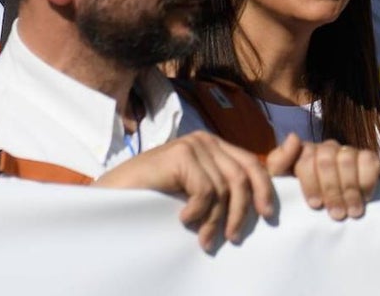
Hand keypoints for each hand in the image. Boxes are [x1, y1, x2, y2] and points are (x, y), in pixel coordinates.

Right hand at [94, 131, 274, 250]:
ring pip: (225, 188)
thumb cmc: (153, 201)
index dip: (265, 189)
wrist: (111, 198)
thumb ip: (222, 191)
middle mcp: (206, 140)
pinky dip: (198, 212)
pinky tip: (183, 219)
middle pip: (243, 176)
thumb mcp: (196, 195)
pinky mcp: (180, 154)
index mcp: (215, 147)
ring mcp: (193, 144)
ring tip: (203, 239)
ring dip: (215, 220)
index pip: (252, 163)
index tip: (268, 215)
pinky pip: (206, 190)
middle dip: (241, 212)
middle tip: (230, 238)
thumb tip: (261, 204)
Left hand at [268, 134, 379, 220]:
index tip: (315, 205)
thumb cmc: (302, 196)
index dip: (310, 183)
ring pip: (346, 160)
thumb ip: (279, 161)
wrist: (330, 208)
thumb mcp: (283, 182)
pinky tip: (365, 197)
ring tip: (351, 211)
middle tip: (336, 213)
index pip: (306, 159)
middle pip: (327, 160)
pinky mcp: (368, 157)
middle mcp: (327, 148)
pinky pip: (369, 160)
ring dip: (349, 189)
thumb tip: (294, 137)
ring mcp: (348, 151)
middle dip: (331, 189)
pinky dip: (367, 180)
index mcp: (305, 152)